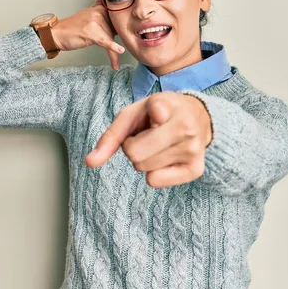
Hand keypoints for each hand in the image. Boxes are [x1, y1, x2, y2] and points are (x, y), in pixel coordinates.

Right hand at [51, 0, 124, 69]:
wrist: (58, 33)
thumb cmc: (73, 26)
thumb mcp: (87, 13)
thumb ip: (99, 8)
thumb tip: (106, 1)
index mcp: (99, 8)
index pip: (117, 14)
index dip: (125, 22)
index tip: (135, 24)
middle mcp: (99, 13)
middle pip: (116, 28)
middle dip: (120, 40)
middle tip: (125, 46)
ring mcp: (96, 23)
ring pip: (111, 38)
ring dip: (113, 53)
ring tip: (115, 63)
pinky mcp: (92, 34)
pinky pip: (105, 41)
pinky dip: (112, 47)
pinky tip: (120, 51)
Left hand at [84, 92, 212, 188]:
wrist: (198, 115)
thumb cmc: (158, 112)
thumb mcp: (133, 114)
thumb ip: (110, 136)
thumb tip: (89, 162)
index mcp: (168, 107)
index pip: (144, 124)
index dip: (139, 126)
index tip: (158, 113)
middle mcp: (185, 128)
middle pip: (135, 156)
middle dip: (134, 148)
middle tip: (149, 135)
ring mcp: (193, 150)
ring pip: (144, 170)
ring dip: (145, 159)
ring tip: (160, 142)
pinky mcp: (196, 169)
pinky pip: (155, 182)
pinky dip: (154, 172)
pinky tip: (167, 156)